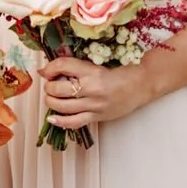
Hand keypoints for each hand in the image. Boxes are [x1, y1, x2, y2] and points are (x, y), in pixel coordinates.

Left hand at [41, 58, 155, 130]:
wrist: (141, 85)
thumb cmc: (120, 73)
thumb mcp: (98, 65)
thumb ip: (76, 67)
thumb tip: (50, 69)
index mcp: (92, 71)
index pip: (63, 66)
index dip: (49, 68)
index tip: (46, 71)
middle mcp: (92, 88)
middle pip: (58, 89)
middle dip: (49, 87)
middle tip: (51, 85)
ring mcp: (94, 105)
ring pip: (62, 106)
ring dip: (51, 101)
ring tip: (51, 97)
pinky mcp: (97, 117)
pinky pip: (74, 122)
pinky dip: (60, 121)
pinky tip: (52, 118)